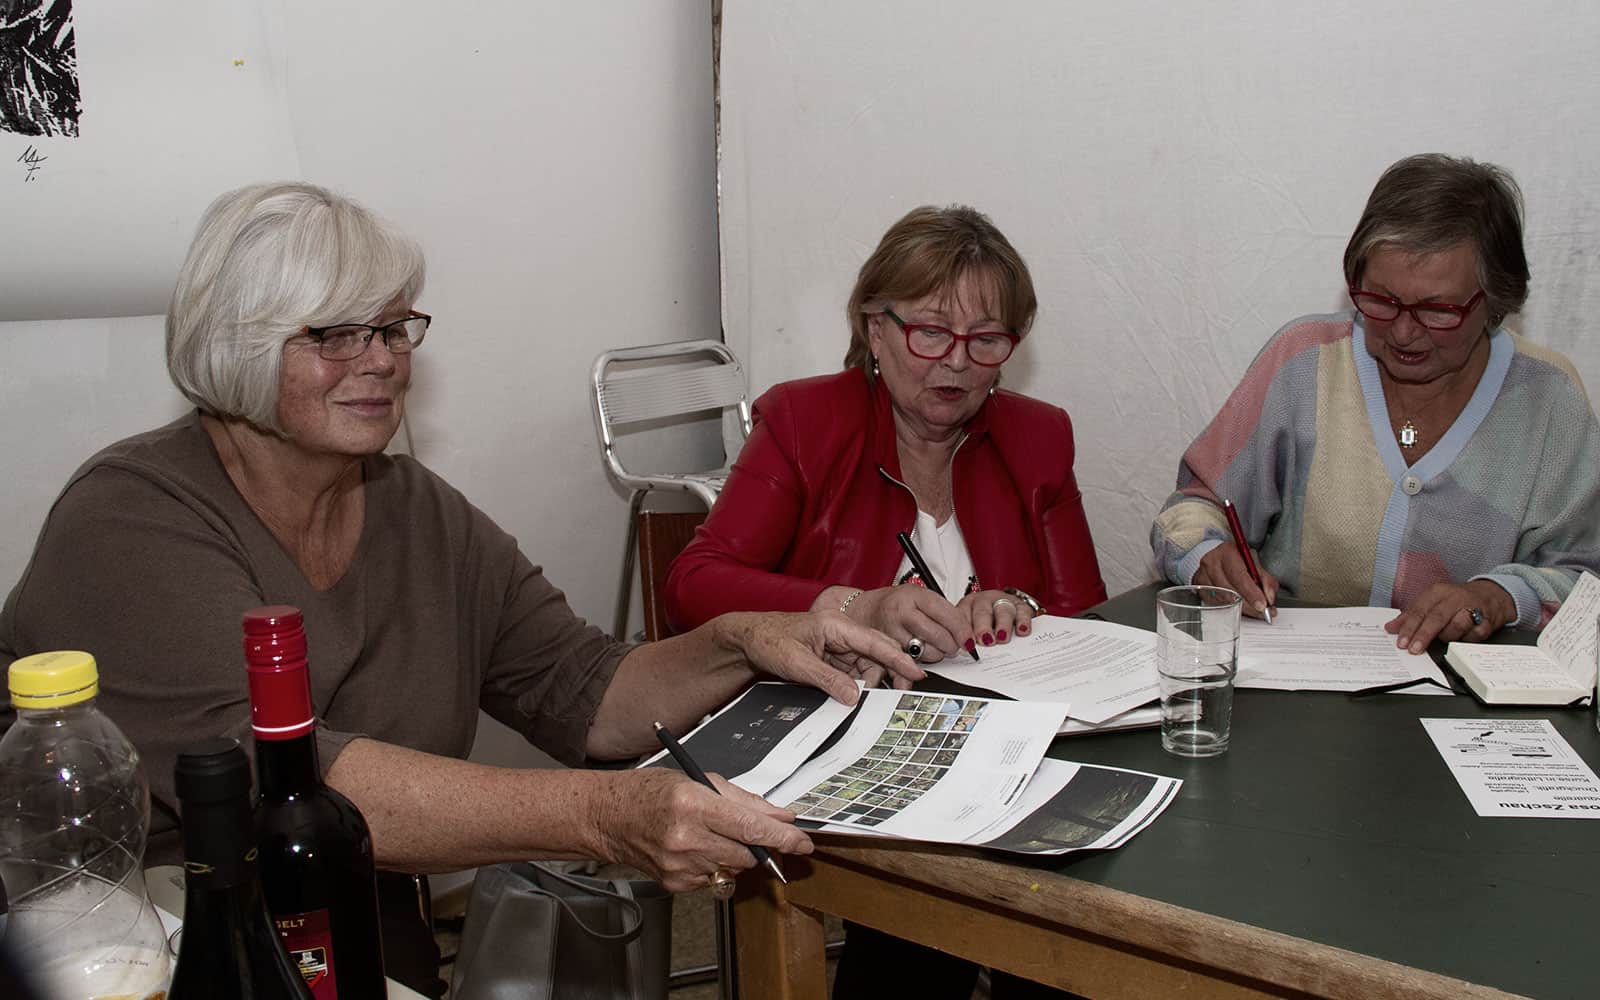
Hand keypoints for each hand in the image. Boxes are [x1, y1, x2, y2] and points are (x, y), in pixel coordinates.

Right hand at [590, 769, 811, 892]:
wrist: (609, 817)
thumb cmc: (649, 793)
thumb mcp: (698, 781)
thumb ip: (743, 800)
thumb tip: (779, 815)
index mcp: (693, 805)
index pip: (750, 827)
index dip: (782, 837)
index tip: (802, 842)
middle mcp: (686, 838)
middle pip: (746, 853)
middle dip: (757, 844)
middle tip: (749, 830)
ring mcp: (680, 865)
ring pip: (732, 868)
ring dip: (733, 853)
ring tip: (708, 833)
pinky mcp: (675, 883)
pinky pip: (713, 878)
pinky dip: (713, 864)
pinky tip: (693, 848)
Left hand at [720, 609, 923, 702]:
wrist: (746, 639)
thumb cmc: (768, 640)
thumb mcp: (797, 663)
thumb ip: (827, 679)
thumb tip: (854, 697)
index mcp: (835, 625)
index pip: (874, 642)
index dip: (897, 658)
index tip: (916, 672)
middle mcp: (840, 633)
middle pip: (874, 653)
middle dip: (886, 673)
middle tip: (897, 694)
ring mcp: (835, 646)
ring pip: (862, 666)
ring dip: (865, 683)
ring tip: (862, 700)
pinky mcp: (828, 657)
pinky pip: (849, 672)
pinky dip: (852, 685)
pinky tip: (850, 696)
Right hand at [847, 584, 976, 662]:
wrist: (863, 611)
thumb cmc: (896, 604)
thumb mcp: (920, 597)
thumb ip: (943, 611)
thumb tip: (967, 634)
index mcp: (915, 595)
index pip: (946, 614)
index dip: (962, 630)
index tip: (969, 639)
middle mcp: (902, 611)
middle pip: (938, 636)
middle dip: (951, 645)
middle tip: (952, 645)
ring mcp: (892, 631)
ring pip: (927, 652)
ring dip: (937, 654)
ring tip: (934, 647)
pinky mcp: (885, 650)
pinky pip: (912, 662)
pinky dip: (921, 662)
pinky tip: (921, 653)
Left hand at [957, 589, 1035, 646]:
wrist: (1005, 609)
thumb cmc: (984, 623)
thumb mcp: (972, 628)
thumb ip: (968, 639)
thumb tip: (968, 653)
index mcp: (967, 606)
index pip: (963, 616)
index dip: (965, 631)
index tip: (968, 645)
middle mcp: (984, 601)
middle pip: (982, 612)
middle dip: (983, 627)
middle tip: (985, 640)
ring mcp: (1003, 601)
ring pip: (1003, 610)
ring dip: (1002, 625)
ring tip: (1002, 638)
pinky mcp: (1020, 605)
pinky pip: (1022, 612)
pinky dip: (1023, 621)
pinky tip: (1022, 631)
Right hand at [1194, 544, 1279, 618]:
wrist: (1218, 558)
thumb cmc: (1237, 560)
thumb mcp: (1254, 563)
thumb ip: (1265, 579)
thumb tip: (1269, 596)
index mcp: (1227, 552)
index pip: (1239, 575)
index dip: (1251, 592)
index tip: (1262, 604)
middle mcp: (1212, 562)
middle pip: (1230, 590)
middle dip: (1248, 604)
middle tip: (1261, 611)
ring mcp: (1203, 575)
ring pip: (1223, 599)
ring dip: (1241, 607)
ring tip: (1252, 608)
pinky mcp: (1199, 588)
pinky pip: (1216, 603)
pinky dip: (1229, 606)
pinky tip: (1237, 604)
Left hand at [1385, 580, 1515, 653]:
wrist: (1489, 594)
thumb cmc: (1455, 601)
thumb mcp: (1431, 603)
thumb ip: (1411, 616)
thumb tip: (1390, 628)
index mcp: (1437, 592)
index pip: (1419, 611)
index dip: (1408, 628)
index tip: (1401, 643)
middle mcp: (1454, 598)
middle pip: (1436, 618)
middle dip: (1423, 636)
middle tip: (1414, 649)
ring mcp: (1472, 607)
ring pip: (1456, 626)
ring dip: (1448, 636)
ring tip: (1445, 638)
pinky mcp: (1488, 620)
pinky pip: (1476, 634)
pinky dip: (1468, 639)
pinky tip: (1465, 637)